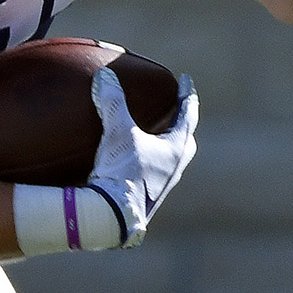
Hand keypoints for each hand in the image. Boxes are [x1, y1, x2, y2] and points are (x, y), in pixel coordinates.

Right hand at [84, 67, 197, 247]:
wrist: (112, 217)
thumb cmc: (123, 173)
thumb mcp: (117, 132)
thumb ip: (112, 102)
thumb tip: (105, 75)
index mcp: (176, 149)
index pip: (187, 114)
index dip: (186, 94)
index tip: (185, 80)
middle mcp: (174, 168)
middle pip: (185, 141)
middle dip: (181, 124)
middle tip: (176, 111)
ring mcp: (162, 185)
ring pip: (170, 160)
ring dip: (165, 146)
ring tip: (154, 137)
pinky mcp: (147, 198)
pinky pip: (154, 174)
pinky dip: (148, 162)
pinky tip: (134, 163)